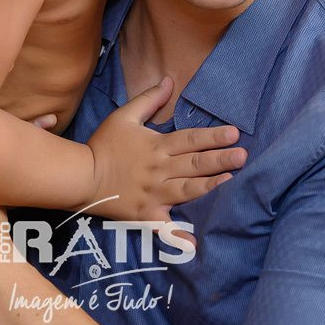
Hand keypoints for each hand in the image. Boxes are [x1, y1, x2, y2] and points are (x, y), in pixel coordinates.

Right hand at [86, 78, 245, 220]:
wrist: (80, 176)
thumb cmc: (103, 144)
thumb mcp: (124, 116)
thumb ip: (149, 99)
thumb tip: (169, 80)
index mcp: (156, 146)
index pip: (189, 139)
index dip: (212, 136)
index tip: (234, 133)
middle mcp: (158, 170)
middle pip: (193, 164)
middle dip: (219, 159)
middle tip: (243, 155)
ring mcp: (153, 195)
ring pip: (186, 191)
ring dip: (209, 186)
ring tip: (231, 181)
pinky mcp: (145, 215)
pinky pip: (163, 227)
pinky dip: (178, 236)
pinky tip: (195, 244)